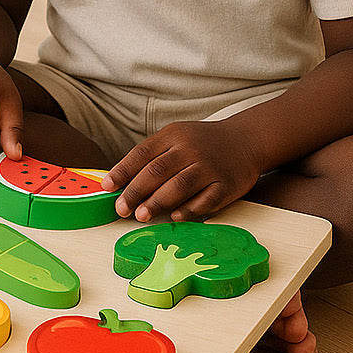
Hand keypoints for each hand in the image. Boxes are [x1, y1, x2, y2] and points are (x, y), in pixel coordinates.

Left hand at [101, 119, 261, 222]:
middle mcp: (190, 149)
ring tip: (140, 216)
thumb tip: (122, 182)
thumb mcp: (176, 138)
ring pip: (180, 185)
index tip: (107, 187)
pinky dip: (190, 209)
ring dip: (158, 202)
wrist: (245, 140)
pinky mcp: (228, 184)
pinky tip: (175, 217)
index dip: (122, 171)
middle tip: (121, 209)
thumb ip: (152, 157)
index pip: (142, 153)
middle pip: (158, 171)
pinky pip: (207, 199)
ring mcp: (210, 166)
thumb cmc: (201, 143)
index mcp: (173, 135)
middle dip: (136, 191)